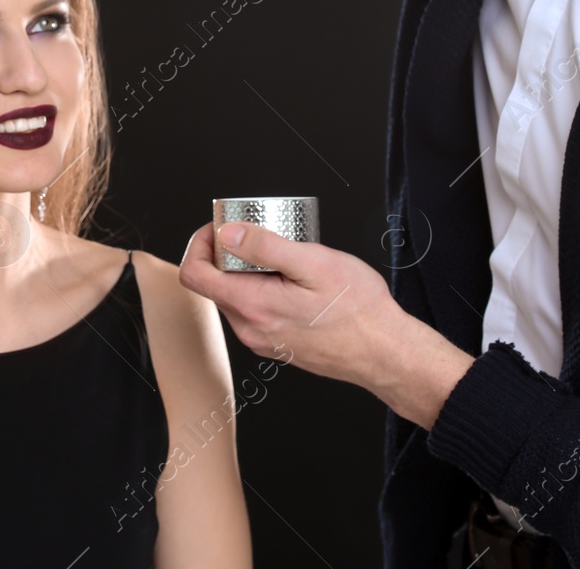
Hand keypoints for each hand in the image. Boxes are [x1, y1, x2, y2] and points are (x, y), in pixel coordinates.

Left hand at [178, 221, 475, 426]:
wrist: (385, 352)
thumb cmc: (358, 311)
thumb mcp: (313, 263)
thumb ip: (265, 247)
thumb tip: (226, 233)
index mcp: (252, 305)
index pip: (194, 274)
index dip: (200, 243)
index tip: (221, 228)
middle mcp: (250, 328)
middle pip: (214, 283)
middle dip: (231, 253)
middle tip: (264, 235)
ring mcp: (262, 340)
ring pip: (235, 297)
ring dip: (249, 272)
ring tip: (286, 259)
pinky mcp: (275, 344)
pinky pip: (255, 311)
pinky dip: (264, 289)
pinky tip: (296, 282)